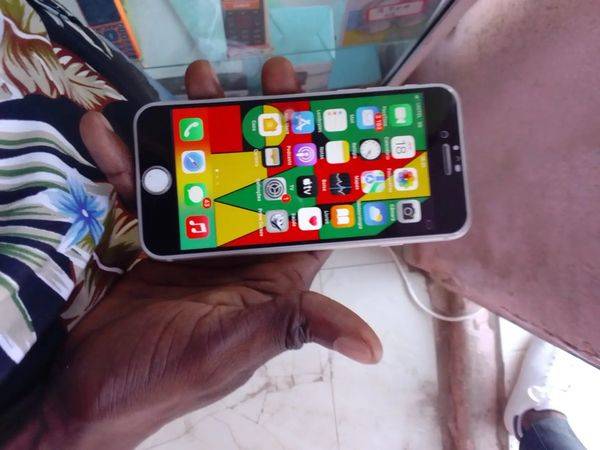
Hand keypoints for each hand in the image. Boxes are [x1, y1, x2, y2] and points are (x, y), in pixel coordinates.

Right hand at [6, 58, 381, 449]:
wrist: (94, 391)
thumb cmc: (170, 375)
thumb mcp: (238, 345)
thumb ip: (294, 327)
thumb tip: (371, 348)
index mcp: (276, 274)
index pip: (313, 212)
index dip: (325, 166)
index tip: (326, 119)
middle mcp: (245, 251)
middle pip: (262, 179)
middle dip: (264, 130)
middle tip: (266, 80)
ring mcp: (200, 241)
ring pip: (208, 173)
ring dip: (200, 131)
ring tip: (197, 86)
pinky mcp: (159, 238)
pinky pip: (149, 192)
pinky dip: (130, 164)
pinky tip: (112, 133)